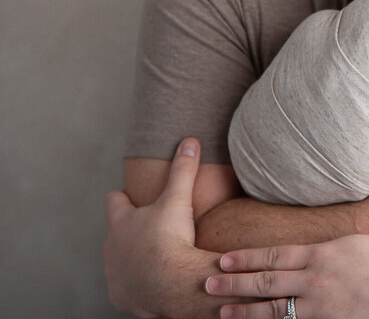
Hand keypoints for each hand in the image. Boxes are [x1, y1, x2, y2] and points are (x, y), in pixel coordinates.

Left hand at [103, 138, 216, 316]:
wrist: (171, 284)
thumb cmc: (170, 240)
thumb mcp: (178, 200)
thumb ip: (183, 170)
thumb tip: (189, 141)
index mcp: (120, 222)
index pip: (113, 201)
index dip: (122, 197)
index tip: (131, 197)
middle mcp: (110, 247)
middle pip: (114, 233)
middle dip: (128, 230)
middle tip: (150, 229)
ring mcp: (114, 273)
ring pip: (118, 261)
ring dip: (132, 258)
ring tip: (155, 257)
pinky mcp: (121, 295)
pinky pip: (126, 287)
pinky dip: (137, 283)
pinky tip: (154, 281)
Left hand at [205, 235, 368, 317]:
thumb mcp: (357, 244)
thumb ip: (326, 247)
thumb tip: (303, 250)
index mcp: (323, 254)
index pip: (274, 254)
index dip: (245, 258)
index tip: (223, 259)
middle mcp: (316, 281)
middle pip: (265, 282)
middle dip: (233, 284)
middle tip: (206, 284)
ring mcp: (320, 308)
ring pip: (272, 310)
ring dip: (243, 312)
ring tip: (222, 312)